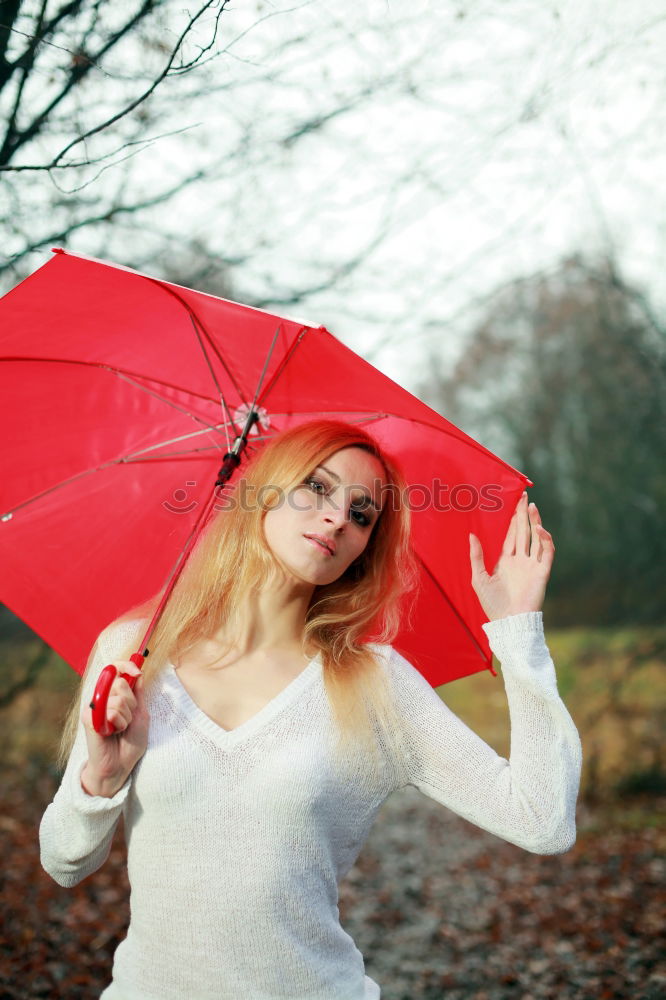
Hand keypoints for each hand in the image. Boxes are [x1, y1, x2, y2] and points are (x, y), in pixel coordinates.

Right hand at [80, 660, 148, 797]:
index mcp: (114, 694)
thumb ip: (138, 695)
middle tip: (128, 718)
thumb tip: (138, 674)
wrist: (119, 765)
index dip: (126, 665)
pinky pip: (111, 712)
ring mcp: (93, 707)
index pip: (116, 669)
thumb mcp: (141, 715)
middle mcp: (102, 698)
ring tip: (120, 729)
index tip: (137, 671)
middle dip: (132, 702)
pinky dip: (119, 723)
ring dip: (127, 717)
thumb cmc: (130, 742)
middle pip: (121, 682)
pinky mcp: (88, 718)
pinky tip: (112, 733)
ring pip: (119, 699)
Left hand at [469, 492, 554, 621]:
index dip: (513, 520)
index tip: (514, 504)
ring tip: (532, 506)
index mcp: (506, 561)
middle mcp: (520, 561)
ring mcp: (532, 565)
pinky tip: (539, 529)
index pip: (511, 536)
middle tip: (524, 496)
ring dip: (536, 522)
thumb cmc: (493, 604)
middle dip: (524, 515)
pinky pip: (547, 553)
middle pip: (523, 532)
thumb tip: (471, 535)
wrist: (509, 623)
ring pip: (536, 538)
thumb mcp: (479, 578)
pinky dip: (545, 540)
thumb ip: (476, 557)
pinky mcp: (542, 572)